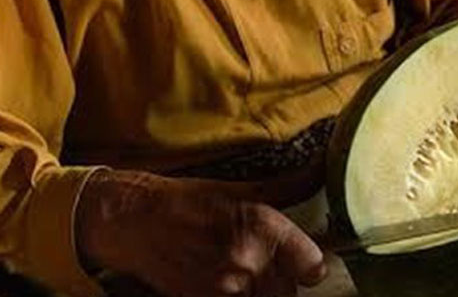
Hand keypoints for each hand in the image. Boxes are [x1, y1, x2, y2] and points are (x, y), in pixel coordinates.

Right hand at [76, 170, 326, 296]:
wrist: (136, 221)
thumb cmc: (189, 201)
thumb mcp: (240, 189)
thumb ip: (287, 188)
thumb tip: (320, 172)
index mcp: (262, 226)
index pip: (312, 265)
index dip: (311, 266)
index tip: (306, 265)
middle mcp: (247, 259)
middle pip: (289, 291)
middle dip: (283, 283)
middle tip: (268, 269)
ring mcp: (223, 288)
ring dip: (259, 294)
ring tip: (244, 278)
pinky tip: (223, 285)